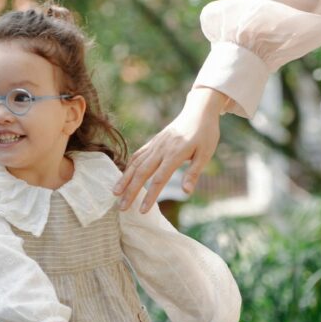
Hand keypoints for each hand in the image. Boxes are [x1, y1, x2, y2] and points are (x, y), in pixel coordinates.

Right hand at [112, 88, 226, 212]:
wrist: (198, 110)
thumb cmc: (205, 133)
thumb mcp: (205, 154)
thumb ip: (193, 173)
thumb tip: (186, 192)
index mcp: (174, 154)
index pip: (158, 179)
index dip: (149, 196)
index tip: (142, 211)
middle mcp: (161, 149)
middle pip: (141, 173)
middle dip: (130, 191)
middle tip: (121, 208)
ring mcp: (155, 144)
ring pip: (135, 163)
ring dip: (124, 179)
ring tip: (115, 193)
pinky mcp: (154, 141)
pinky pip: (138, 155)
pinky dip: (129, 166)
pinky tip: (124, 176)